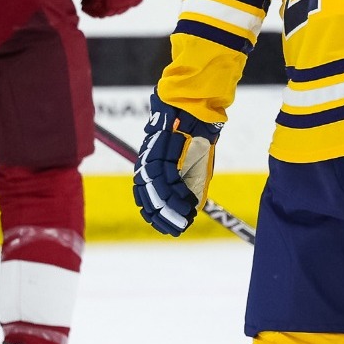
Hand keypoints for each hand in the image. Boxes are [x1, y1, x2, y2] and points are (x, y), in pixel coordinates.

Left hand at [133, 94, 220, 236]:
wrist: (196, 114)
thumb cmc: (195, 140)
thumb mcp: (193, 168)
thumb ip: (190, 186)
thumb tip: (192, 209)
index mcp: (152, 171)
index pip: (148, 201)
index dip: (159, 217)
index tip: (172, 229)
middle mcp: (147, 167)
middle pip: (149, 200)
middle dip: (163, 217)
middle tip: (176, 230)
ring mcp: (152, 161)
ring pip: (156, 192)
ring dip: (171, 210)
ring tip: (183, 221)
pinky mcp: (160, 154)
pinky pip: (165, 180)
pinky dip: (176, 195)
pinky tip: (187, 205)